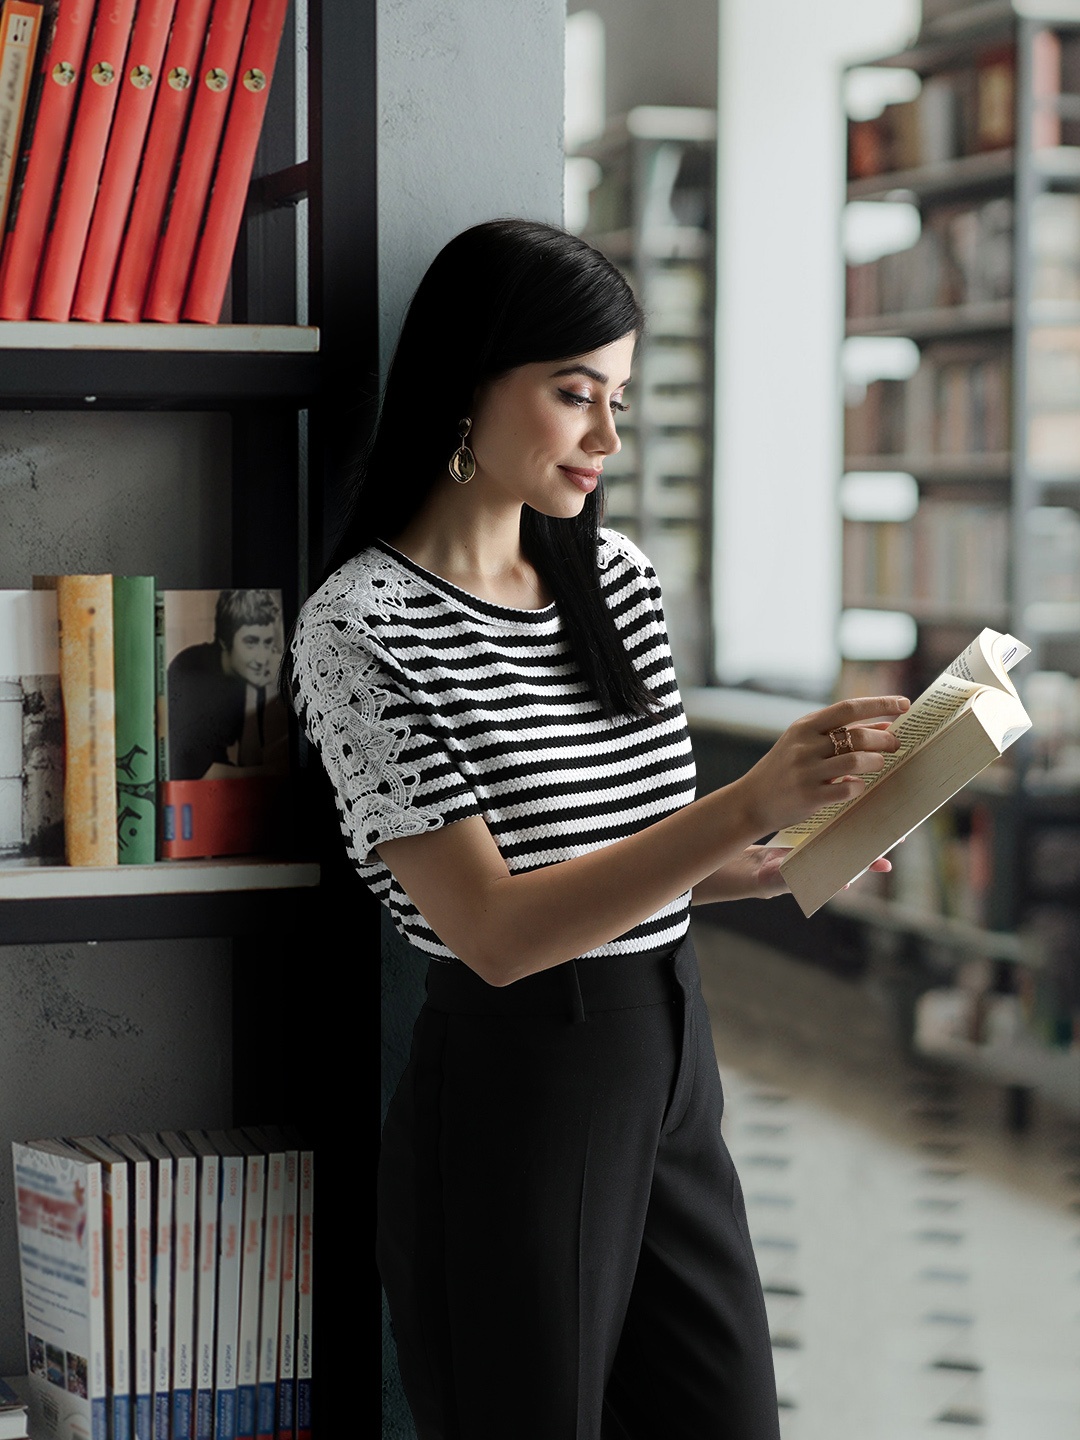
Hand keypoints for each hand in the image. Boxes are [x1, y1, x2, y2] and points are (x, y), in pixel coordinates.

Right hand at [732, 695, 909, 838]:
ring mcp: (806, 771)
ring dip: (876, 762)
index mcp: (804, 726)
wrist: (750, 801)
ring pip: (857, 760)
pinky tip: (857, 786)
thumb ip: (838, 734)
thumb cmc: (783, 770)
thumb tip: (885, 728)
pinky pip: (848, 788)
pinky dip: (859, 786)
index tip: (904, 704)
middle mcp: (804, 746)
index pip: (849, 707)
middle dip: (885, 739)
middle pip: (858, 735)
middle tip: (896, 744)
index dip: (880, 704)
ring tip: (879, 764)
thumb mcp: (803, 744)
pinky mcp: (809, 797)